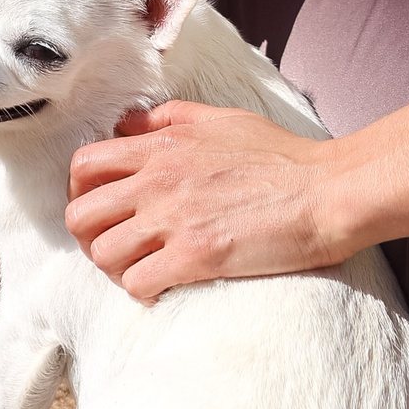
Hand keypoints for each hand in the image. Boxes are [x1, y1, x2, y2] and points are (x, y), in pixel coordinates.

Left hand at [65, 101, 341, 300]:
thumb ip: (170, 118)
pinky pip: (137, 283)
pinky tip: (164, 286)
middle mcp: (159, 181)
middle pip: (80, 215)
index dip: (81, 192)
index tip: (101, 208)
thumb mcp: (223, 119)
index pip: (85, 165)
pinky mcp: (195, 257)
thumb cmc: (283, 156)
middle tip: (115, 244)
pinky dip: (143, 290)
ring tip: (140, 269)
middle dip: (89, 235)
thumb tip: (127, 123)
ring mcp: (175, 220)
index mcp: (163, 146)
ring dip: (115, 267)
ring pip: (102, 254)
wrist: (327, 192)